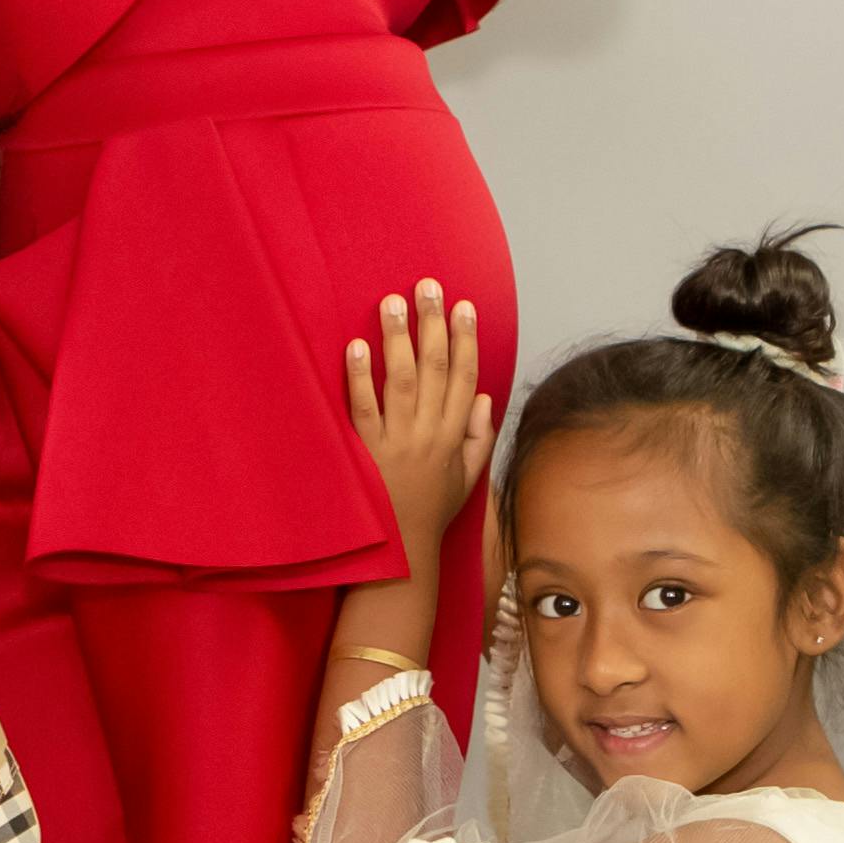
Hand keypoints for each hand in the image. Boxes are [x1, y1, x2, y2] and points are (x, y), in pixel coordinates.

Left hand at [347, 281, 495, 563]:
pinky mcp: (367, 453)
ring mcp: (398, 442)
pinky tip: (357, 347)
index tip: (465, 306)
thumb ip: (479, 437)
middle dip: (433, 324)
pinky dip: (361, 377)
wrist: (401, 555)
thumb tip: (486, 397)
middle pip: (436, 369)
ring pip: (402, 381)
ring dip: (398, 338)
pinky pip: (364, 409)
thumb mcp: (467, 479)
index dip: (467, 339)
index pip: (466, 378)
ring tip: (392, 302)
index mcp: (454, 436)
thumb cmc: (430, 513)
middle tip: (427, 286)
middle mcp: (429, 434)